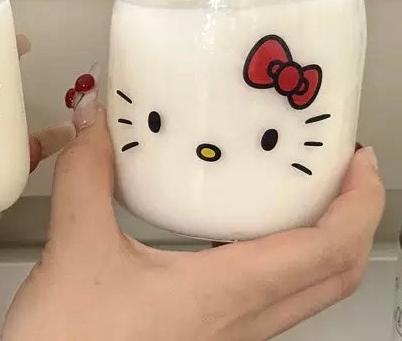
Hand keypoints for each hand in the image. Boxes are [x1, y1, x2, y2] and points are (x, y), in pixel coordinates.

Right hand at [2, 78, 384, 340]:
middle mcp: (241, 323)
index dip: (358, 203)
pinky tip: (231, 232)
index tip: (360, 159)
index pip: (327, 252)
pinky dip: (278, 260)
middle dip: (351, 218)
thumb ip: (87, 174)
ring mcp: (228, 338)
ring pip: (304, 292)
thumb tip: (95, 118)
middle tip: (340, 168)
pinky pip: (268, 301)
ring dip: (318, 241)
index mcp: (225, 295)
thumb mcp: (76, 246)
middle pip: (333, 277)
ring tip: (293, 190)